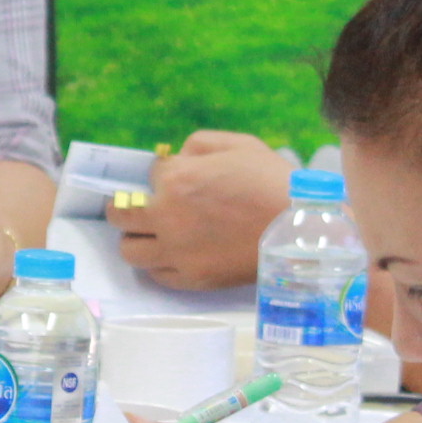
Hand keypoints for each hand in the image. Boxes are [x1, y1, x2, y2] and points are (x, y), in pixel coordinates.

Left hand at [117, 133, 293, 291]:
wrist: (301, 231)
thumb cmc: (272, 182)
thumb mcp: (238, 144)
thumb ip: (198, 145)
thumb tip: (176, 158)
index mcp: (176, 180)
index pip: (148, 176)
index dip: (162, 175)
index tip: (175, 179)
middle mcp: (167, 218)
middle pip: (120, 216)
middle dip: (127, 208)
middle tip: (143, 208)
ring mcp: (177, 252)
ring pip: (129, 250)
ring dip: (136, 238)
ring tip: (155, 234)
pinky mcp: (192, 278)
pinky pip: (156, 274)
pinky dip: (159, 263)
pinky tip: (175, 254)